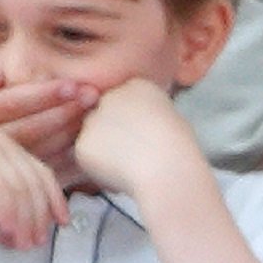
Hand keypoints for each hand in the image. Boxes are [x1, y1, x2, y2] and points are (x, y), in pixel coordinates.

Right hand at [0, 129, 68, 248]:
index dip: (54, 198)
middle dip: (41, 214)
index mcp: (2, 144)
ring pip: (21, 186)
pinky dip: (10, 212)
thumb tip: (17, 240)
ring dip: (27, 218)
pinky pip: (1, 189)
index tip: (61, 223)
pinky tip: (9, 232)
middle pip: (35, 179)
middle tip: (37, 242)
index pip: (41, 170)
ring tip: (23, 243)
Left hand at [73, 79, 202, 196]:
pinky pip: (87, 157)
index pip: (125, 102)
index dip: (134, 125)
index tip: (145, 139)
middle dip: (113, 135)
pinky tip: (118, 175)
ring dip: (104, 151)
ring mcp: (93, 118)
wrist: (168, 169)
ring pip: (93, 136)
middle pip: (105, 116)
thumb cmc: (179, 152)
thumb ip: (148, 117)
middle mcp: (111, 96)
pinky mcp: (82, 143)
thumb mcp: (172, 121)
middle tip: (133, 156)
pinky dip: (98, 169)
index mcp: (138, 87)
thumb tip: (139, 128)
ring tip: (130, 167)